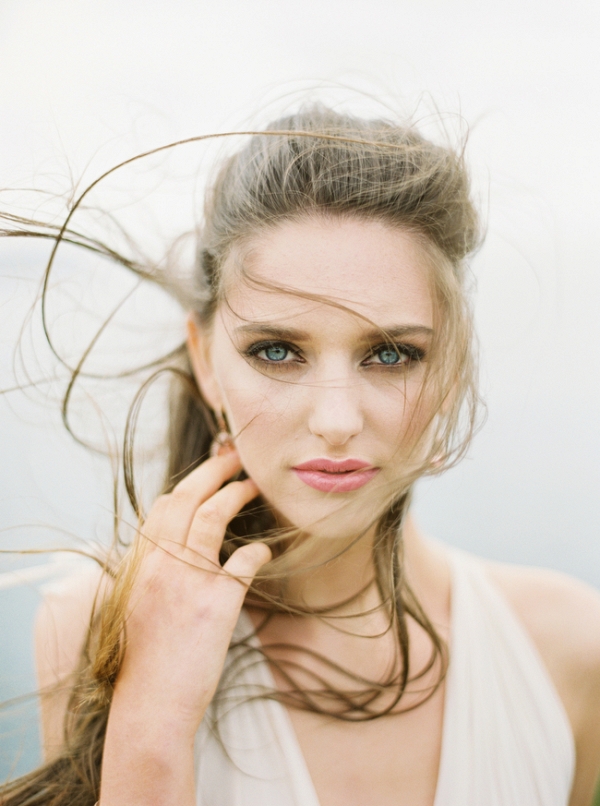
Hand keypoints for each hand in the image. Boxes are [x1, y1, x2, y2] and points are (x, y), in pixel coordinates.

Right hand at [110, 448, 270, 739]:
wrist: (151, 703)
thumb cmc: (143, 658)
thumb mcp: (136, 602)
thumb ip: (154, 568)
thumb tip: (175, 543)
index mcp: (140, 560)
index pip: (165, 504)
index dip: (191, 481)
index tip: (209, 470)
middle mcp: (161, 560)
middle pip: (190, 496)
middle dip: (216, 470)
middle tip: (237, 457)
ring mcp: (189, 576)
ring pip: (215, 515)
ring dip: (238, 493)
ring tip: (256, 485)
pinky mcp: (217, 600)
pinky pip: (245, 560)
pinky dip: (258, 550)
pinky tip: (265, 550)